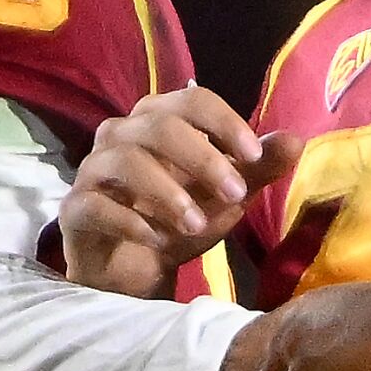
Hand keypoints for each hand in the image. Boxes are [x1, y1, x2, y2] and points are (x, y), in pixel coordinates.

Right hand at [62, 85, 301, 295]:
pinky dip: (132, 222)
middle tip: (236, 196)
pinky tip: (159, 242)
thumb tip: (296, 139)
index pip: (192, 100)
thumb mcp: (227, 198)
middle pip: (158, 126)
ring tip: (197, 227)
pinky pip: (96, 205)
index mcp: (158, 120)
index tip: (254, 156)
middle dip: (202, 159)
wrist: (136, 271)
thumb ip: (257, 169)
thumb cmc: (180, 222)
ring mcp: (92, 171)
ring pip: (125, 161)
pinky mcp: (75, 210)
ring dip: (168, 193)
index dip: (224, 123)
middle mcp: (121, 135)